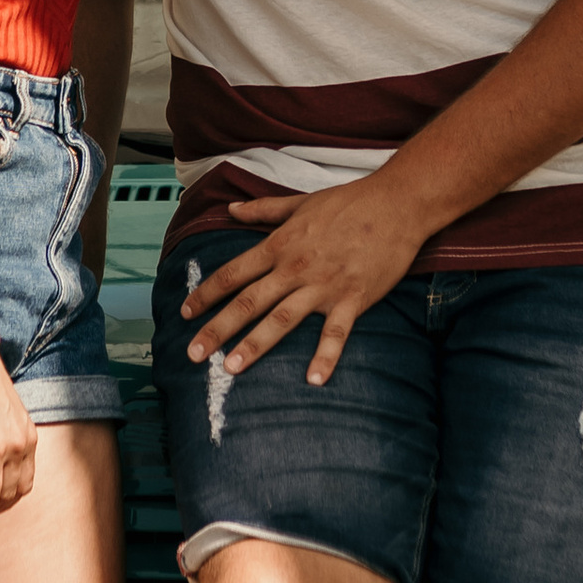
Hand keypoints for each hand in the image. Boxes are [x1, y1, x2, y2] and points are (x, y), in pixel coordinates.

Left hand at [182, 179, 429, 386]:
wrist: (397, 204)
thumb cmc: (349, 202)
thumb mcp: (300, 203)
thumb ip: (263, 210)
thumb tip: (231, 209)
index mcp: (280, 245)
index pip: (233, 273)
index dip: (206, 294)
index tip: (185, 314)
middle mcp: (295, 268)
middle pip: (248, 302)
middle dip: (217, 329)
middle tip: (193, 354)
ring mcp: (324, 285)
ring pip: (282, 319)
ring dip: (255, 345)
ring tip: (231, 368)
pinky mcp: (353, 298)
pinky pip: (336, 333)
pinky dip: (325, 356)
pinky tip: (313, 380)